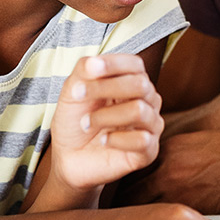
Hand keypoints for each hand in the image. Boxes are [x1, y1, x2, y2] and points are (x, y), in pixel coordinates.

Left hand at [47, 54, 164, 204]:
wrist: (69, 159)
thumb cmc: (75, 121)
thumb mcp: (72, 92)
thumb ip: (83, 72)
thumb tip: (94, 61)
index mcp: (132, 81)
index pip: (135, 65)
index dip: (114, 64)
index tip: (90, 68)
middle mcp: (147, 100)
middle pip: (139, 84)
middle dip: (104, 88)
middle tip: (78, 95)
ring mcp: (150, 126)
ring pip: (139, 111)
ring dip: (105, 116)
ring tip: (86, 123)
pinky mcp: (149, 151)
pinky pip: (142, 140)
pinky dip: (117, 139)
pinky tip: (104, 141)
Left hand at [116, 130, 219, 213]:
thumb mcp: (203, 148)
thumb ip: (176, 161)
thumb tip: (157, 179)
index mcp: (170, 149)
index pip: (131, 174)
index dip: (124, 192)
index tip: (119, 205)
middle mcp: (169, 166)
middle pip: (129, 194)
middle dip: (124, 212)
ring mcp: (181, 188)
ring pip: (144, 215)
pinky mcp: (196, 210)